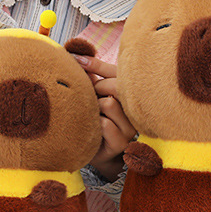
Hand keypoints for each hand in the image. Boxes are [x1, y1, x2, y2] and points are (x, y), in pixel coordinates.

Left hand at [74, 54, 136, 181]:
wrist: (98, 154)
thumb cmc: (95, 121)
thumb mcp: (94, 97)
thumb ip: (91, 78)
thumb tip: (77, 56)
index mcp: (129, 94)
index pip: (115, 72)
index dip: (95, 64)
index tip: (76, 59)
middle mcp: (134, 108)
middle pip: (114, 85)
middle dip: (95, 89)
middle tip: (88, 98)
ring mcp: (130, 126)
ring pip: (109, 103)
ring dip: (94, 108)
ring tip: (91, 115)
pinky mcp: (121, 142)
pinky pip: (104, 124)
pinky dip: (93, 125)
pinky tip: (91, 129)